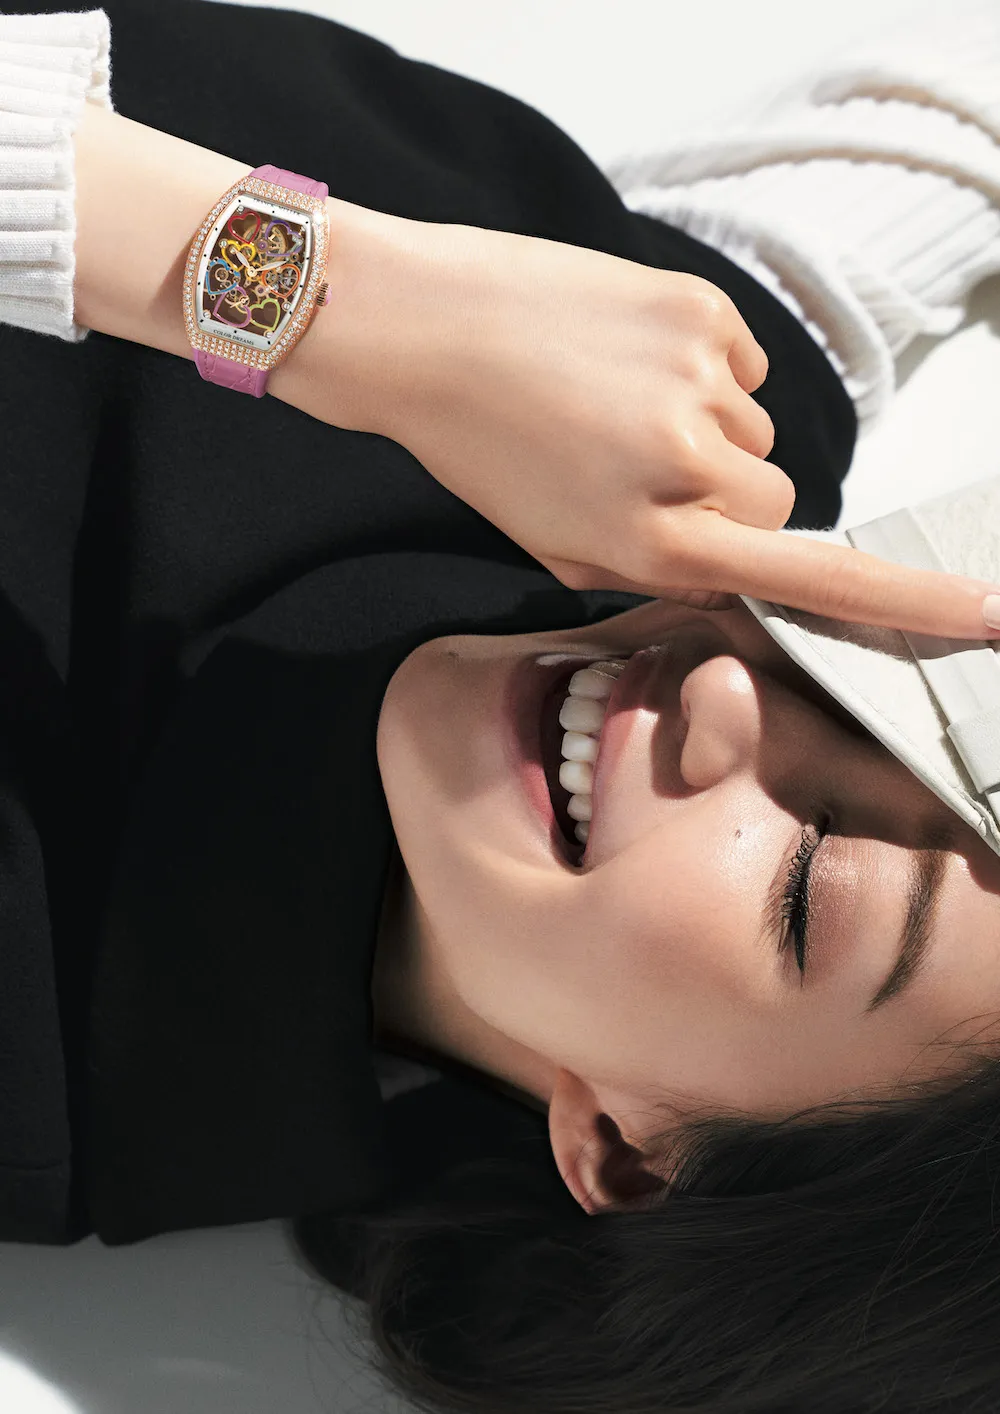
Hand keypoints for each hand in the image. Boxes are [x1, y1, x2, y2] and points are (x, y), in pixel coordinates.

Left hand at [312, 211, 999, 639]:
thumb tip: (734, 559)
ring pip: (756, 432)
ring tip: (616, 412)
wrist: (422, 328)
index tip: (987, 616)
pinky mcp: (696, 307)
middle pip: (779, 502)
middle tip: (650, 477)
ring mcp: (697, 381)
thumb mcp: (557, 547)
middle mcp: (687, 465)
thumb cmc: (479, 448)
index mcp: (652, 539)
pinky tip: (624, 364)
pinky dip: (700, 372)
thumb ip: (655, 568)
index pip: (809, 576)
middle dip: (733, 503)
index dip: (909, 602)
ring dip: (707, 434)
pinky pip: (741, 363)